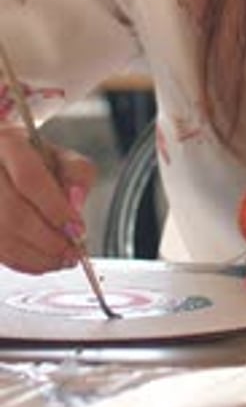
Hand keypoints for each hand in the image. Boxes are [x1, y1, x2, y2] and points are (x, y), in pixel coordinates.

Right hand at [0, 124, 95, 273]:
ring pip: (3, 237)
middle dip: (49, 239)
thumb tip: (75, 202)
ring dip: (38, 256)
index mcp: (8, 143)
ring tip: (63, 258)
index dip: (56, 208)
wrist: (4, 163)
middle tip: (73, 250)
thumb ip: (76, 173)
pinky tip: (43, 261)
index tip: (77, 228)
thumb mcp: (60, 156)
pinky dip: (24, 262)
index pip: (29, 179)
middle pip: (14, 212)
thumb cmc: (33, 160)